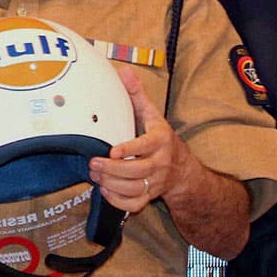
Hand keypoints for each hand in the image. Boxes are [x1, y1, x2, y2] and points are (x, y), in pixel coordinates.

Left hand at [89, 66, 192, 213]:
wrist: (183, 170)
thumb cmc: (160, 137)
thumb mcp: (151, 114)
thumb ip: (136, 95)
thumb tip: (123, 72)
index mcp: (161, 140)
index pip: (147, 145)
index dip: (130, 148)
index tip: (113, 150)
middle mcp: (160, 163)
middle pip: (138, 170)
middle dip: (113, 169)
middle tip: (93, 163)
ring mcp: (155, 182)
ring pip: (134, 188)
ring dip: (112, 184)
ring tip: (95, 174)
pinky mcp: (150, 195)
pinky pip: (135, 204)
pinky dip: (119, 201)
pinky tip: (105, 190)